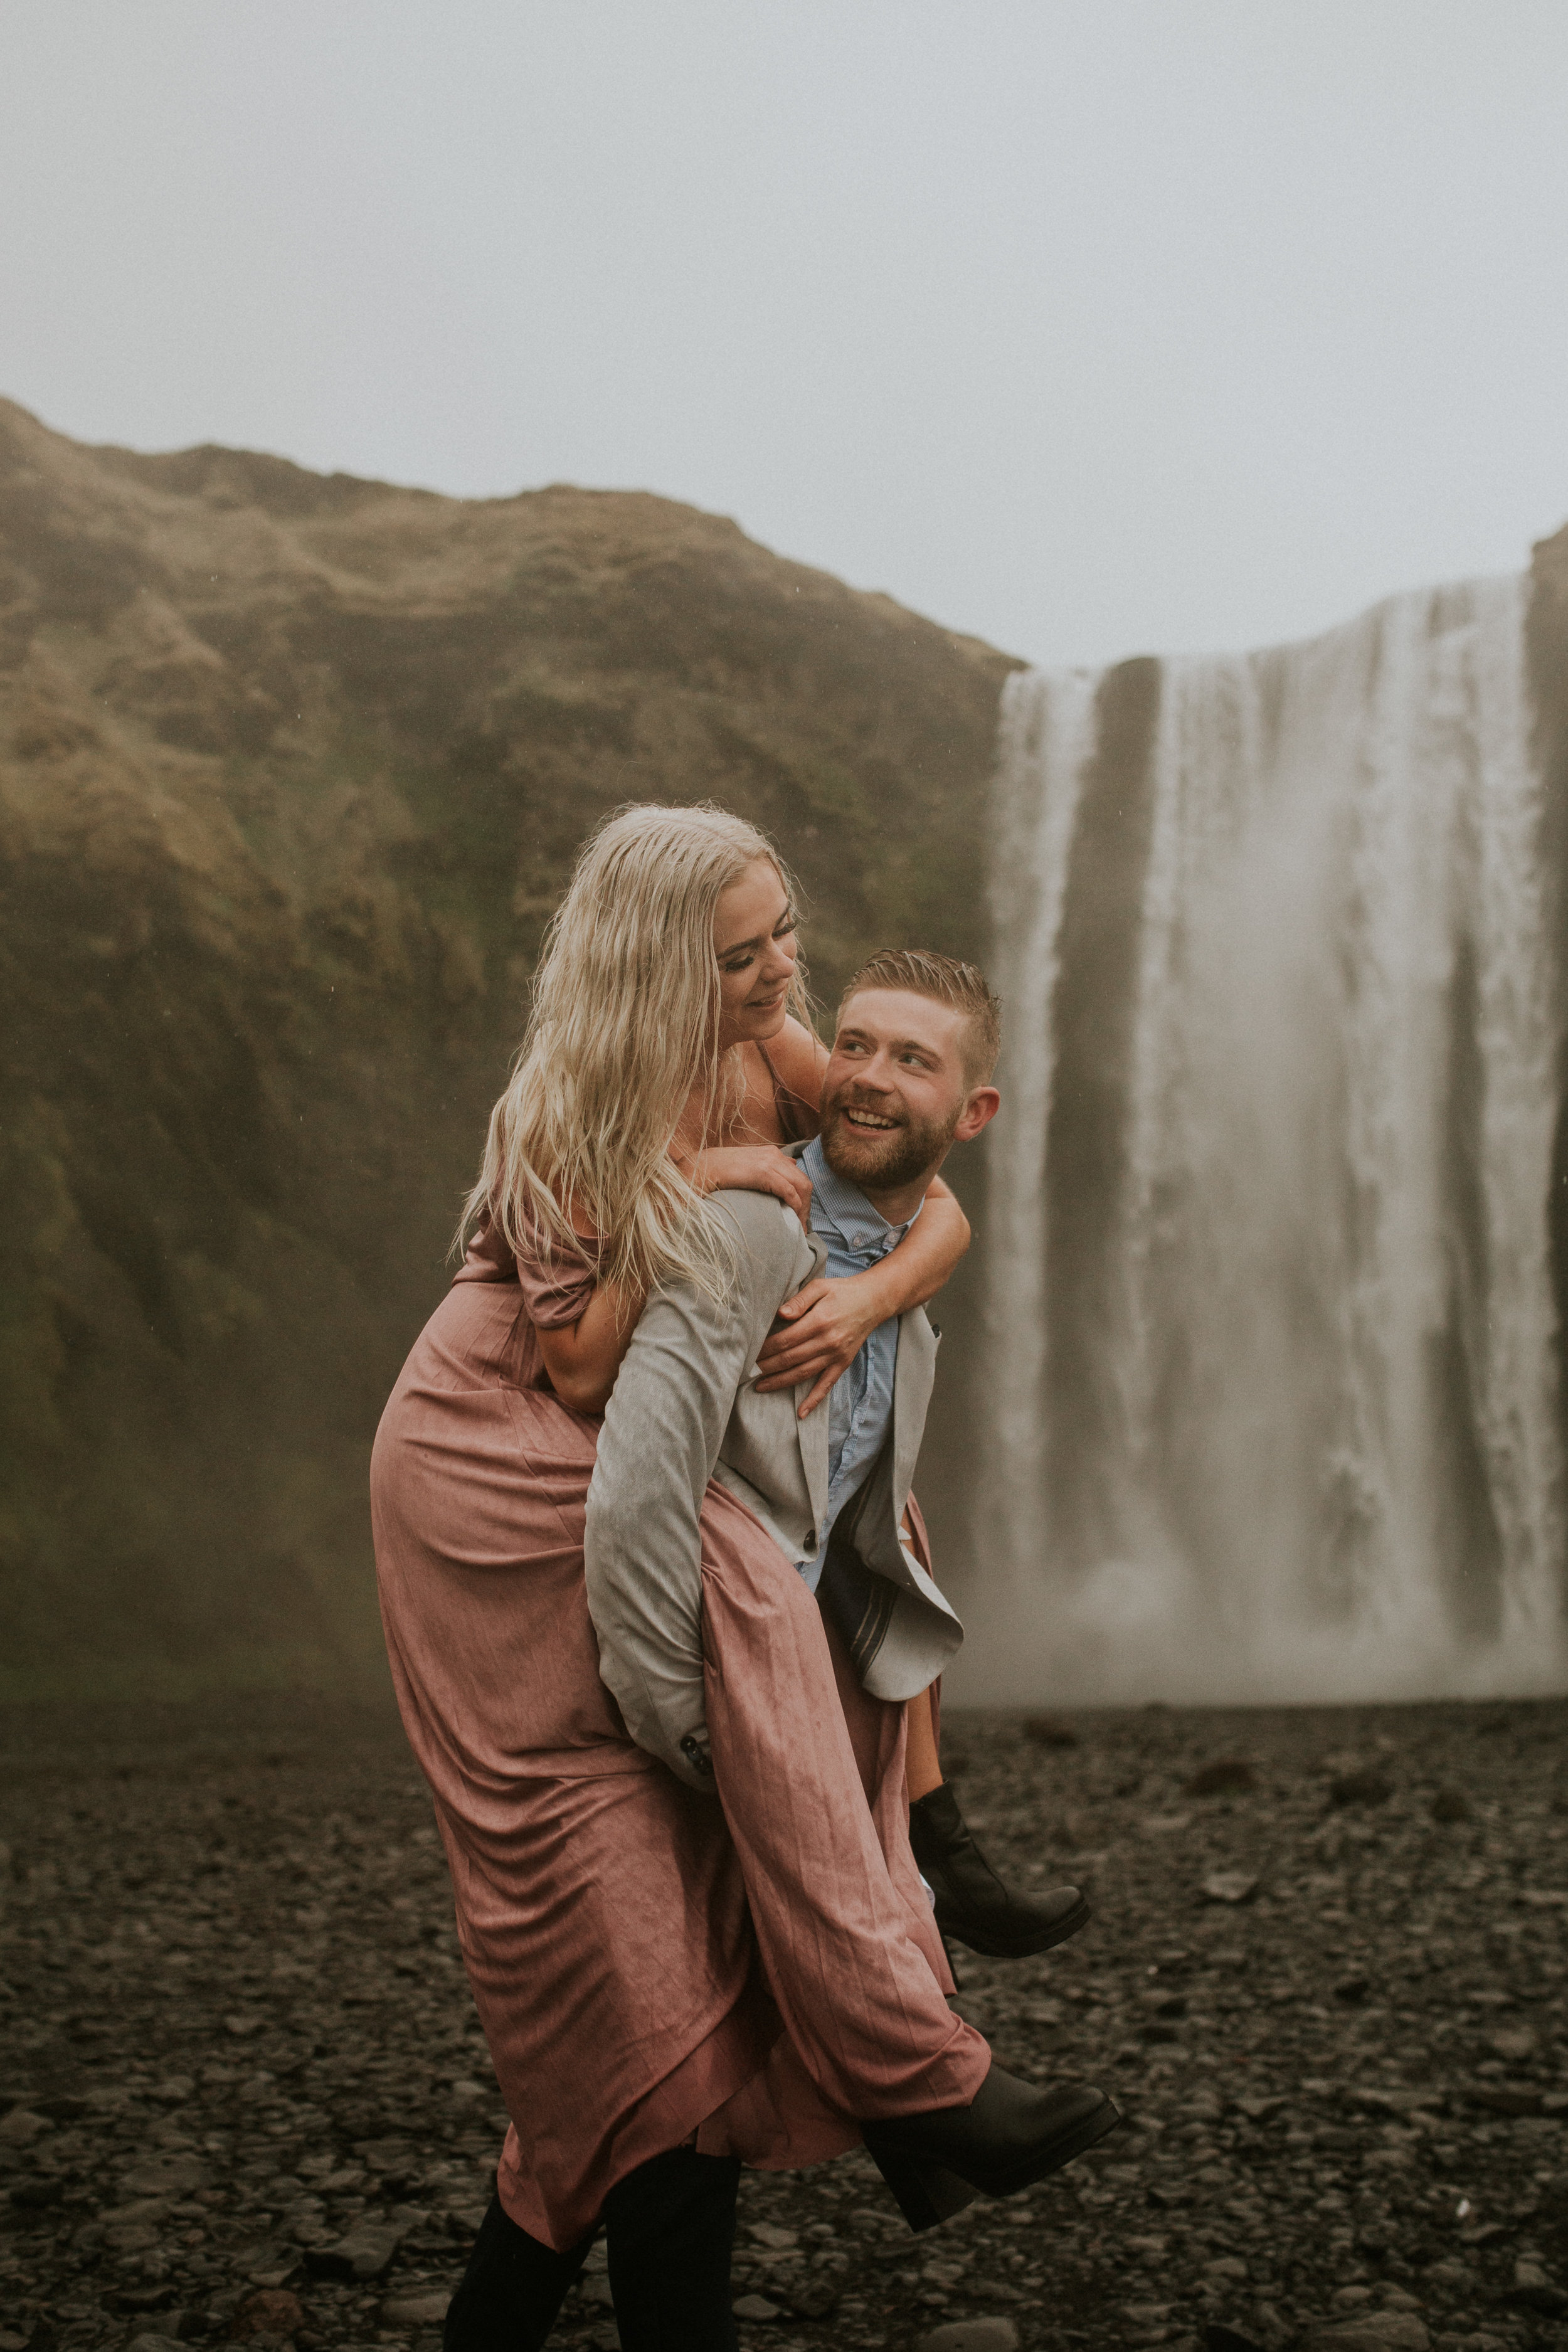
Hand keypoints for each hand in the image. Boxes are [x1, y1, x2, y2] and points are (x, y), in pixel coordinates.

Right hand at [689, 1144, 812, 1227]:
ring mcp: (770, 1162)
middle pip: (804, 1181)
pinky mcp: (764, 1172)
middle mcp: (774, 1155)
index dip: (803, 1196)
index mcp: (771, 1153)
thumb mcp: (747, 1168)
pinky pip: (789, 1191)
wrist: (701, 1167)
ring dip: (804, 1208)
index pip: (798, 1175)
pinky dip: (796, 1206)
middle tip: (804, 1225)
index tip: (801, 1215)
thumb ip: (765, 1170)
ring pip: (801, 1186)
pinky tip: (794, 1218)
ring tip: (800, 1226)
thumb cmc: (719, 1172)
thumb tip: (786, 1173)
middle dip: (807, 1205)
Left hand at [754, 1272, 886, 1415]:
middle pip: (790, 1359)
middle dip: (767, 1367)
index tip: (750, 1353)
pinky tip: (801, 1413)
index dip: (765, 1349)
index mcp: (819, 1322)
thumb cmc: (842, 1292)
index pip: (785, 1340)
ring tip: (760, 1387)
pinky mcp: (843, 1363)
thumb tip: (781, 1313)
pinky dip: (814, 1400)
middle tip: (747, 1371)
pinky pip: (827, 1385)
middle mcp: (827, 1342)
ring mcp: (835, 1355)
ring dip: (780, 1382)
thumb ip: (799, 1300)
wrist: (873, 1301)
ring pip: (803, 1374)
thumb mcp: (820, 1287)